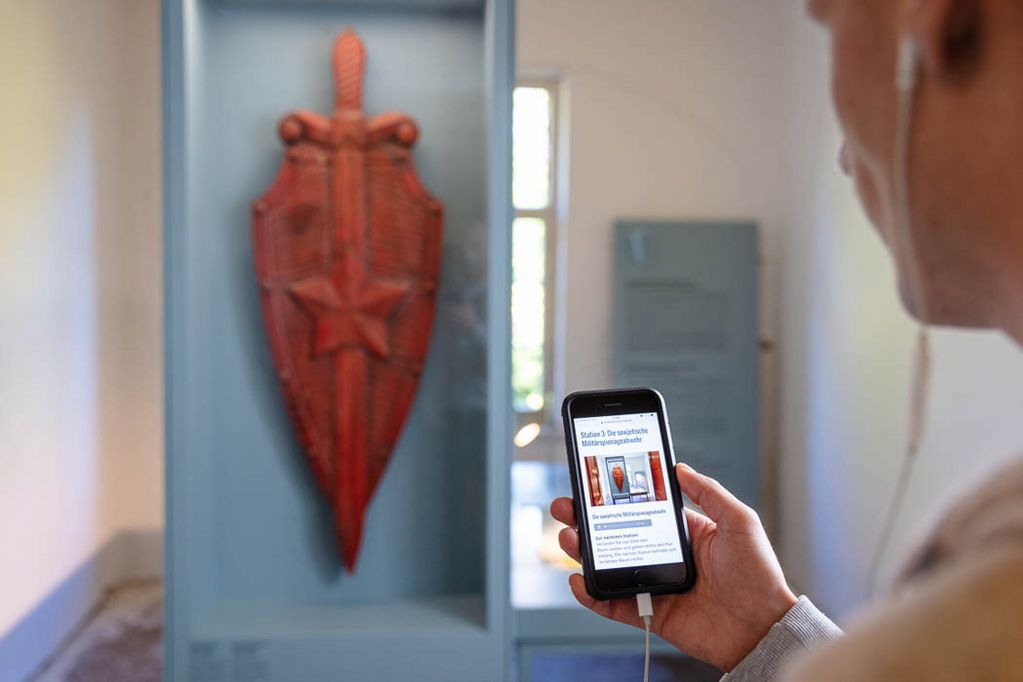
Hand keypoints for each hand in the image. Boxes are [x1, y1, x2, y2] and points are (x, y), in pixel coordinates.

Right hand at [550, 463, 796, 671]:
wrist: (764, 628)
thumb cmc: (759, 575)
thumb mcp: (739, 521)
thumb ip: (709, 492)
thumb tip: (679, 467)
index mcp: (682, 532)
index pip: (638, 508)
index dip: (613, 497)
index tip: (591, 482)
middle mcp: (663, 556)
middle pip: (614, 534)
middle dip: (585, 520)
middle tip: (566, 508)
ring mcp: (655, 585)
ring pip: (608, 566)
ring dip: (582, 553)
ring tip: (568, 539)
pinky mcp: (652, 613)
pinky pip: (613, 605)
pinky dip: (592, 596)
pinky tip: (578, 582)